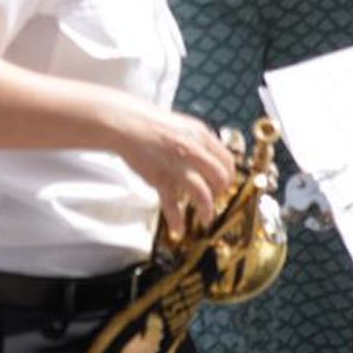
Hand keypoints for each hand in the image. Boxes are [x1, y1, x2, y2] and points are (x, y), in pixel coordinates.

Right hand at [112, 106, 234, 235]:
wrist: (124, 124)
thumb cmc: (151, 123)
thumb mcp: (183, 125)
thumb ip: (198, 140)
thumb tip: (210, 157)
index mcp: (202, 136)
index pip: (227, 161)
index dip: (227, 174)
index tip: (222, 182)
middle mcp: (194, 152)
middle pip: (221, 179)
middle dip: (220, 191)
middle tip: (214, 196)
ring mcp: (177, 167)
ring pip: (203, 195)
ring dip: (207, 210)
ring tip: (206, 219)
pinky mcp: (160, 179)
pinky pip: (172, 204)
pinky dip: (176, 220)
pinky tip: (178, 230)